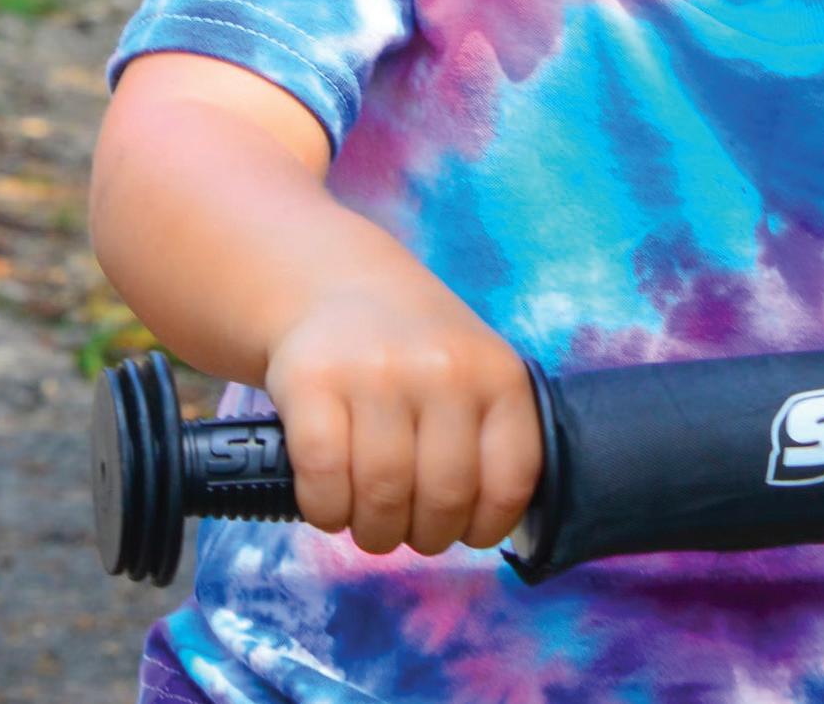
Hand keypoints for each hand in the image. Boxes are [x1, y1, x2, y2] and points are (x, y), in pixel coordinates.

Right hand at [263, 259, 541, 555]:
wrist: (342, 288)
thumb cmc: (420, 354)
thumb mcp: (478, 376)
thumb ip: (491, 440)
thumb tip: (482, 525)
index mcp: (499, 376)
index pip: (510, 481)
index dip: (487, 526)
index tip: (465, 532)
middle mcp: (443, 369)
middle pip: (444, 497)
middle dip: (425, 536)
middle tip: (407, 532)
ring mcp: (376, 373)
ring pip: (382, 495)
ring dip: (374, 532)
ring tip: (369, 524)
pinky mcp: (312, 381)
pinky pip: (324, 479)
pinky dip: (326, 511)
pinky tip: (330, 504)